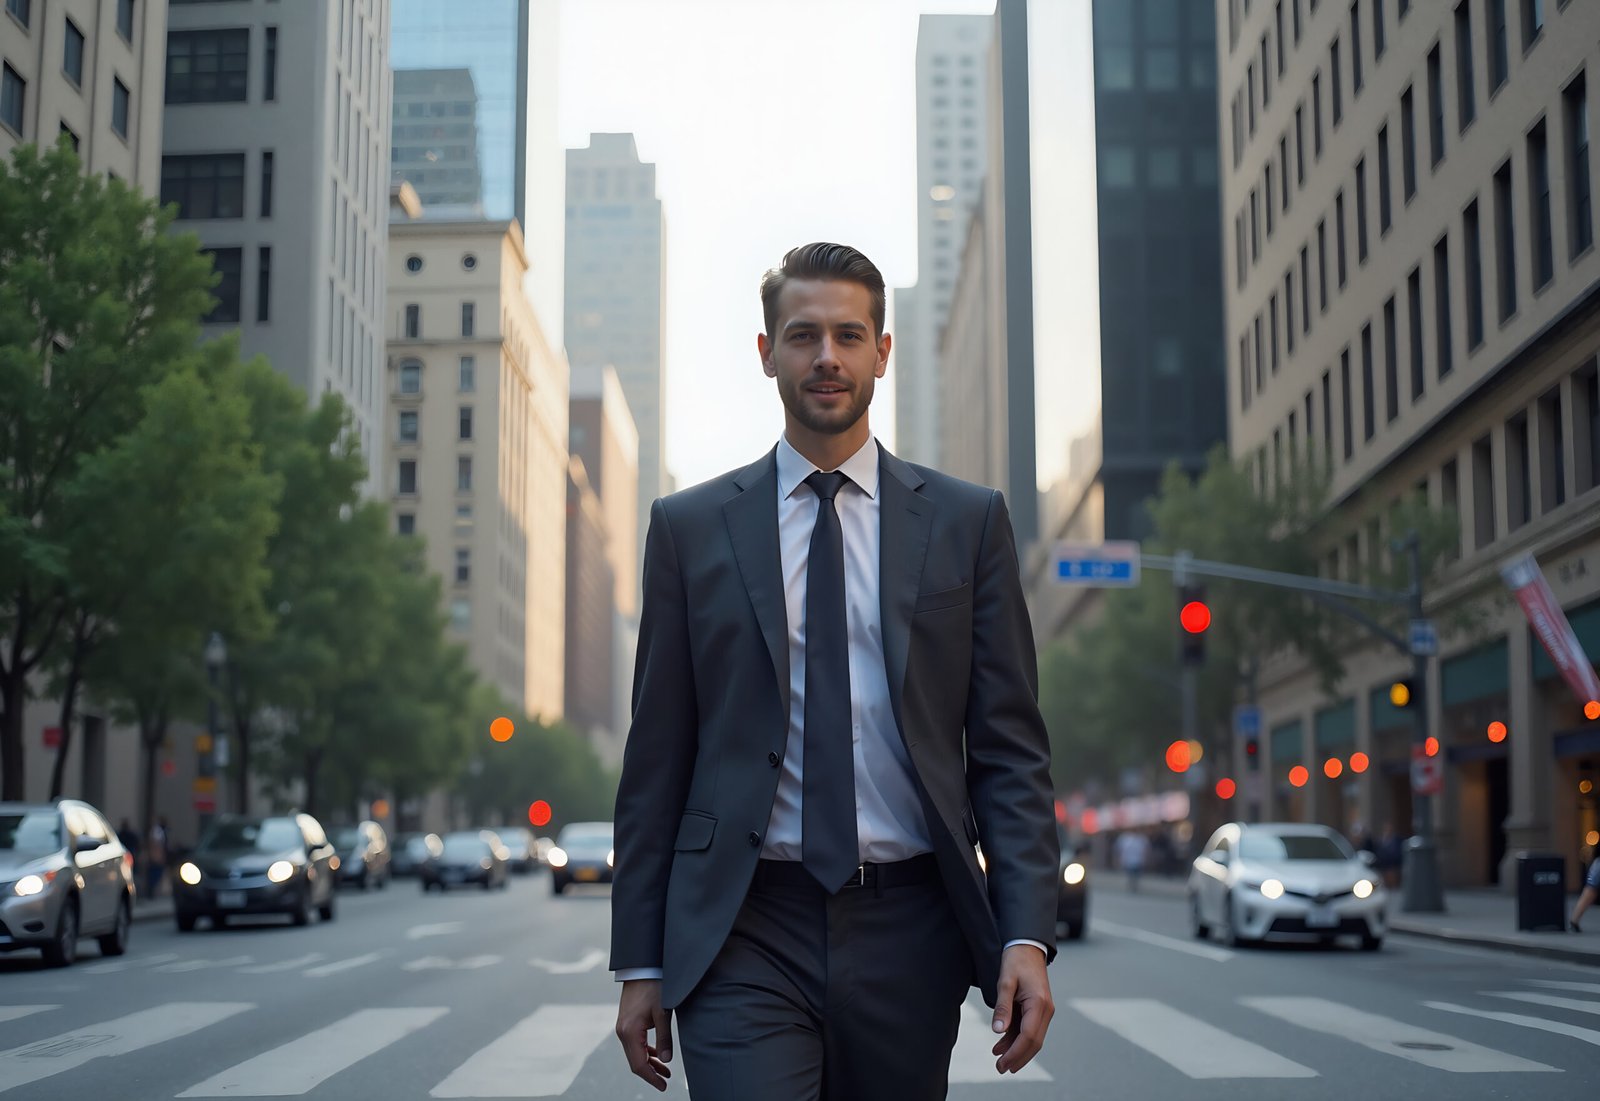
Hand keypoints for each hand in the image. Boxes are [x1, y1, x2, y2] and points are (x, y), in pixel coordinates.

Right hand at [616, 979, 673, 1090]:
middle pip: (635, 1061)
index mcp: (630, 1032)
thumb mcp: (663, 1013)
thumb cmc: (654, 987)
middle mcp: (622, 1032)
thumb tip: (666, 1060)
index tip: (663, 1086)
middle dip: (651, 1072)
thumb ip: (664, 1038)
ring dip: (649, 1062)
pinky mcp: (627, 1021)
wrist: (642, 967)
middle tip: (666, 1080)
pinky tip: (656, 1054)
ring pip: (635, 1052)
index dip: (651, 1077)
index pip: (638, 1064)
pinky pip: (635, 1042)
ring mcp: (623, 1026)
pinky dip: (646, 1051)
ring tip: (665, 1070)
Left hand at [990, 943, 1052, 1073]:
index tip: (1001, 1063)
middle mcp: (1046, 1010)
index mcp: (1039, 1003)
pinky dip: (1016, 1038)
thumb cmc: (1016, 960)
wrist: (1027, 945)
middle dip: (1018, 1058)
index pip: (1029, 1036)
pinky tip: (1001, 1044)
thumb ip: (1002, 1007)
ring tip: (998, 1060)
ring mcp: (1043, 1010)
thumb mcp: (1005, 981)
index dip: (1015, 1052)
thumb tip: (997, 1031)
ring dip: (1016, 1050)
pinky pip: (1029, 1028)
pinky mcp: (1038, 1009)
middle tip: (1001, 1069)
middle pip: (1034, 1042)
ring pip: (1032, 1038)